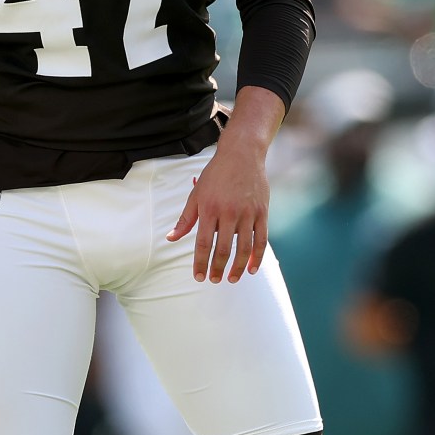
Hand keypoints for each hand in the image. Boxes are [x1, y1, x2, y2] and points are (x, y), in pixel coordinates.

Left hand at [168, 144, 270, 282]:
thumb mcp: (196, 194)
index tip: (199, 276)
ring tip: (231, 279)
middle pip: (222, 248)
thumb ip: (185, 219)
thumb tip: (171, 238)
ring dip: (237, 267)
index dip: (200, 262)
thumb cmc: (216, 175)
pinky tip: (251, 268)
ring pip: (243, 247)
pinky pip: (261, 239)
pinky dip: (257, 256)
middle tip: (215, 281)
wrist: (242, 154)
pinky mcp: (262, 212)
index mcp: (209, 209)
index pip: (202, 243)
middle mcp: (229, 212)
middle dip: (217, 268)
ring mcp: (248, 213)